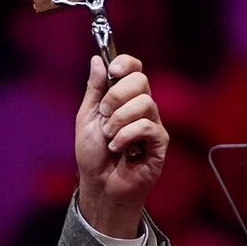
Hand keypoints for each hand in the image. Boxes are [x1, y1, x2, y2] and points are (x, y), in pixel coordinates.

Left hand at [75, 54, 167, 238]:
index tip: (112, 71)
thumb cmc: (93, 155)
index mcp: (124, 98)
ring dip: (119, 120)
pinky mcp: (159, 142)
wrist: (99, 186)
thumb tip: (97, 60)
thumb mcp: (86, 118)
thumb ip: (94, 90)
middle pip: (141, 80)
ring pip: (145, 103)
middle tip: (104, 115)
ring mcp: (152, 123)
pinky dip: (126, 136)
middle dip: (116, 96)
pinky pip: (147, 126)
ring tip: (109, 138)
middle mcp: (142, 107)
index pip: (134, 69)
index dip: (125, 64)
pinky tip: (118, 149)